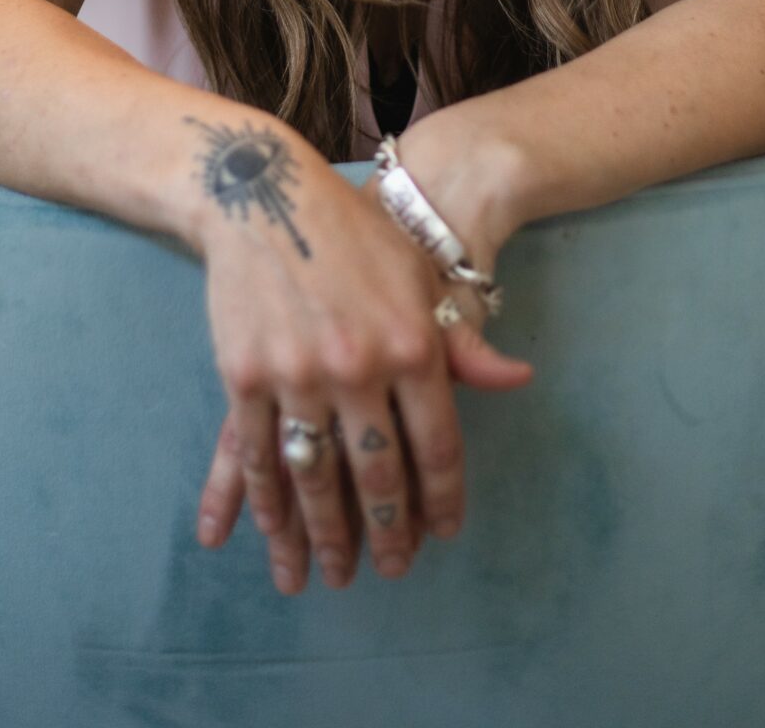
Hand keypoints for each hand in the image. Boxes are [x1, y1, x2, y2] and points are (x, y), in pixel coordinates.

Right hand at [191, 130, 531, 594]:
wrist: (268, 192)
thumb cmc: (355, 234)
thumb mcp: (419, 277)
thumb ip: (463, 342)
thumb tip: (519, 380)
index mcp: (412, 343)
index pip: (437, 444)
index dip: (441, 497)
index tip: (442, 533)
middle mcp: (359, 368)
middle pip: (377, 473)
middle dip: (387, 531)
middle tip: (392, 570)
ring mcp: (299, 375)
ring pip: (317, 476)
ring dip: (325, 533)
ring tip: (332, 571)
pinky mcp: (246, 374)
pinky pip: (258, 454)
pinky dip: (266, 500)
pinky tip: (272, 530)